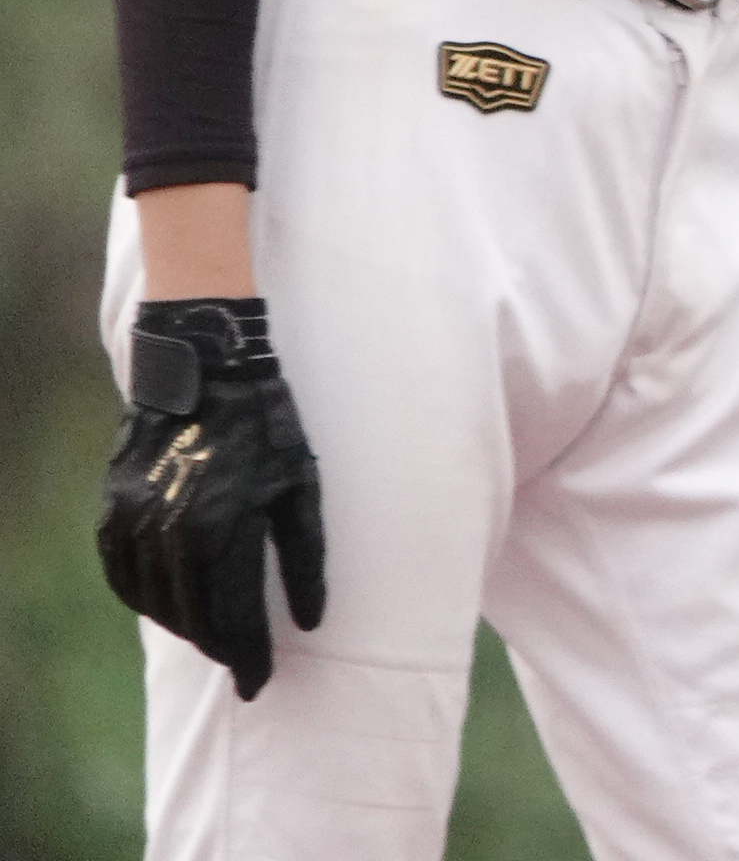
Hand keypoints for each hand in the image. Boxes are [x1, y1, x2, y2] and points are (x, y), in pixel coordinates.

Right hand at [96, 299, 326, 698]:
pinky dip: (147, 600)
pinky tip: (169, 604)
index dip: (249, 659)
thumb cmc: (265, 426)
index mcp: (224, 532)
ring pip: (155, 604)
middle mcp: (171, 536)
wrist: (203, 369)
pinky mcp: (111, 512)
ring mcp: (133, 525)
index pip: (234, 620)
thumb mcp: (301, 486)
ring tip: (214, 636)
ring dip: (185, 627)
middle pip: (193, 619)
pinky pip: (123, 577)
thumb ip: (306, 558)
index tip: (261, 686)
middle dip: (221, 649)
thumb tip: (310, 622)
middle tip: (242, 665)